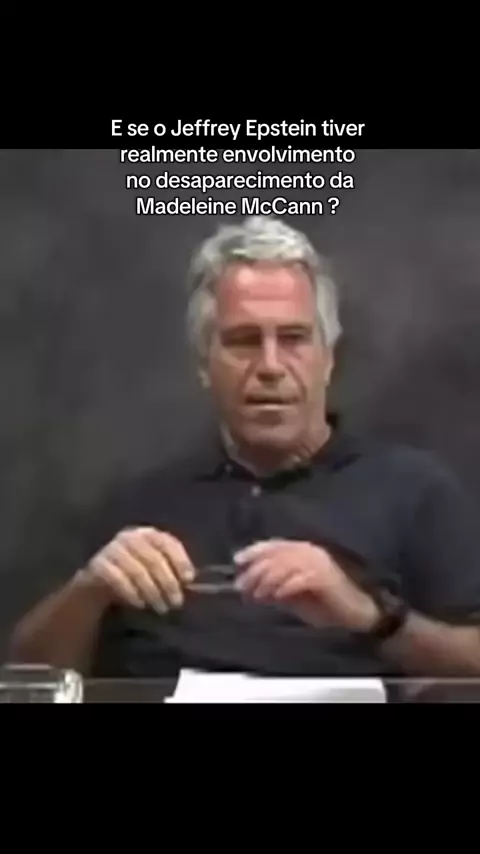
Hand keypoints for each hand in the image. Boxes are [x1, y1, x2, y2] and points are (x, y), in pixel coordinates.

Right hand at [81, 527, 195, 612]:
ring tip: (161, 608)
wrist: (99, 583)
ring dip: (152, 591)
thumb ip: (171, 570)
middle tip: (176, 602)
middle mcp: (129, 537)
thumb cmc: (136, 575)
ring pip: (136, 570)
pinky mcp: (98, 565)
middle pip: (153, 559)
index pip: (166, 542)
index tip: (188, 580)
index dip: (180, 560)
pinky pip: (117, 579)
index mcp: (147, 534)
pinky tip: (140, 604)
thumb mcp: (154, 569)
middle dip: (168, 583)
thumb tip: (189, 582)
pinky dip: (131, 593)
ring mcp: (112, 549)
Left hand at [234, 539, 378, 631]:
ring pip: (286, 565)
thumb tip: (251, 586)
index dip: (255, 550)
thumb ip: (276, 588)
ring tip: (258, 595)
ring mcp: (320, 563)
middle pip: (276, 555)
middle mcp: (311, 552)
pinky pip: (301, 578)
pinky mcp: (326, 577)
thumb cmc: (327, 605)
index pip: (275, 544)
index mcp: (304, 551)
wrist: (358, 613)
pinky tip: (278, 596)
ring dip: (268, 581)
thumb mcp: (295, 596)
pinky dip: (287, 587)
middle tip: (243, 587)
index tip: (238, 561)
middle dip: (255, 571)